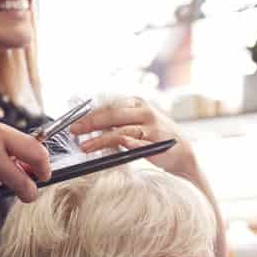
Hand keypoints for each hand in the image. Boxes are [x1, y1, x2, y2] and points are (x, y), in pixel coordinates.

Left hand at [69, 97, 197, 175]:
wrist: (182, 153)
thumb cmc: (155, 138)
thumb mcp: (135, 125)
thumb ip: (116, 123)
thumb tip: (87, 125)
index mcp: (137, 104)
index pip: (108, 106)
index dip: (89, 114)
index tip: (74, 123)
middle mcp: (144, 112)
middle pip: (112, 115)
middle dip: (90, 123)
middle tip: (74, 131)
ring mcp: (151, 127)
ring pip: (120, 131)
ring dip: (101, 140)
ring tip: (85, 147)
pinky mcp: (157, 143)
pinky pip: (139, 143)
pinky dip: (128, 144)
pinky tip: (118, 145)